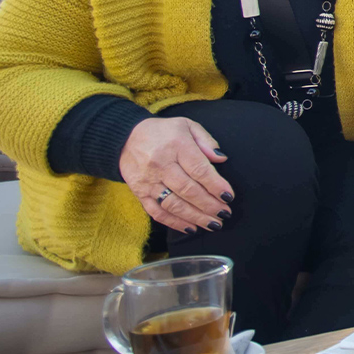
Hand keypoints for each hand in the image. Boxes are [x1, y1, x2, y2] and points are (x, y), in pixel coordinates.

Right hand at [119, 117, 232, 233]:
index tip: (229, 196)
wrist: (125, 137)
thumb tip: (222, 159)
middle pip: (188, 190)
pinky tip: (191, 228)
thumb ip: (206, 140)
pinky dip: (174, 222)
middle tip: (225, 214)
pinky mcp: (139, 192)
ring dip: (195, 217)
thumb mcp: (187, 125)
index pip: (199, 170)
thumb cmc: (163, 131)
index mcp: (176, 146)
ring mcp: (148, 181)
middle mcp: (161, 165)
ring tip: (213, 224)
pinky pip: (156, 211)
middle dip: (209, 205)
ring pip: (173, 204)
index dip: (215, 185)